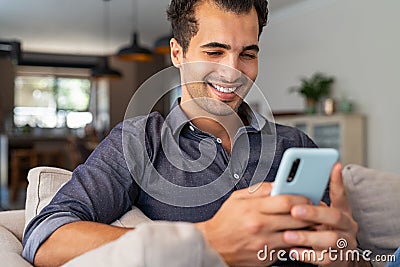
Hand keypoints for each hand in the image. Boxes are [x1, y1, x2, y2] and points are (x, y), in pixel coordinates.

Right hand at [195, 183, 314, 265]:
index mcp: (253, 209)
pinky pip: (288, 249)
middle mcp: (260, 226)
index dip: (302, 198)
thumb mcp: (237, 199)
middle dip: (310, 213)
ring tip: (310, 223)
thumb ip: (259, 190)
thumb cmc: (224, 222)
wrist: (212, 246)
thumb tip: (278, 184)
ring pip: (296, 235)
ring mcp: (265, 244)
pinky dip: (295, 242)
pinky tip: (296, 236)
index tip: (307, 196)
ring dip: (307, 229)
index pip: (286, 201)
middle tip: (316, 209)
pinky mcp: (267, 257)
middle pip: (296, 219)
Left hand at [282, 163, 359, 265]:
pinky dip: (307, 255)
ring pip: (329, 240)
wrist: (336, 259)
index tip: (333, 166)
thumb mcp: (320, 216)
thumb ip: (311, 203)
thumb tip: (289, 188)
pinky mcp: (337, 261)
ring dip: (307, 237)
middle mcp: (347, 227)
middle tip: (294, 210)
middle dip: (314, 213)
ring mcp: (344, 244)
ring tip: (288, 235)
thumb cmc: (323, 231)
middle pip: (335, 217)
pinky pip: (324, 259)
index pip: (341, 194)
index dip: (337, 181)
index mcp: (343, 212)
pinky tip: (293, 251)